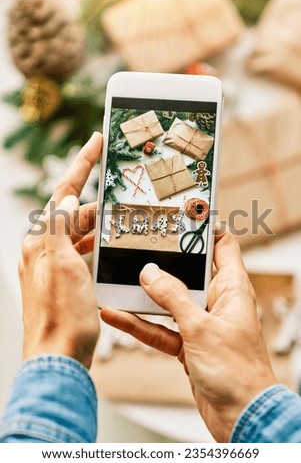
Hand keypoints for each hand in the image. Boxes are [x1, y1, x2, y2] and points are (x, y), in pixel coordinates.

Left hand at [19, 132, 101, 368]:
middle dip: (98, 205)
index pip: (63, 194)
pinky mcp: (65, 281)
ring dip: (99, 228)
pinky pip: (82, 254)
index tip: (95, 142)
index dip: (81, 165)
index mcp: (41, 241)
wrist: (59, 357)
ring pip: (80, 234)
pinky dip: (96, 248)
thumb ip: (62, 228)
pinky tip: (109, 250)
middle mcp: (44, 250)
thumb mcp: (64, 266)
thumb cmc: (61, 317)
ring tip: (121, 224)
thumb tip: (67, 199)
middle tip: (124, 200)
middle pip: (74, 214)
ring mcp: (54, 266)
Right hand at [101, 227, 276, 440]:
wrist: (241, 418)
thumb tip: (151, 273)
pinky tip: (116, 316)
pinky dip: (140, 324)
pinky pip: (160, 328)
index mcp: (232, 289)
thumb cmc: (237, 373)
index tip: (182, 215)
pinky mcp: (189, 345)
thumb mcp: (200, 328)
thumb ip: (173, 298)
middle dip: (164, 261)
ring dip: (145, 295)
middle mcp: (217, 302)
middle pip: (189, 272)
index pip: (224, 246)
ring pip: (169, 302)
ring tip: (118, 280)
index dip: (206, 228)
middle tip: (140, 244)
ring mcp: (201, 324)